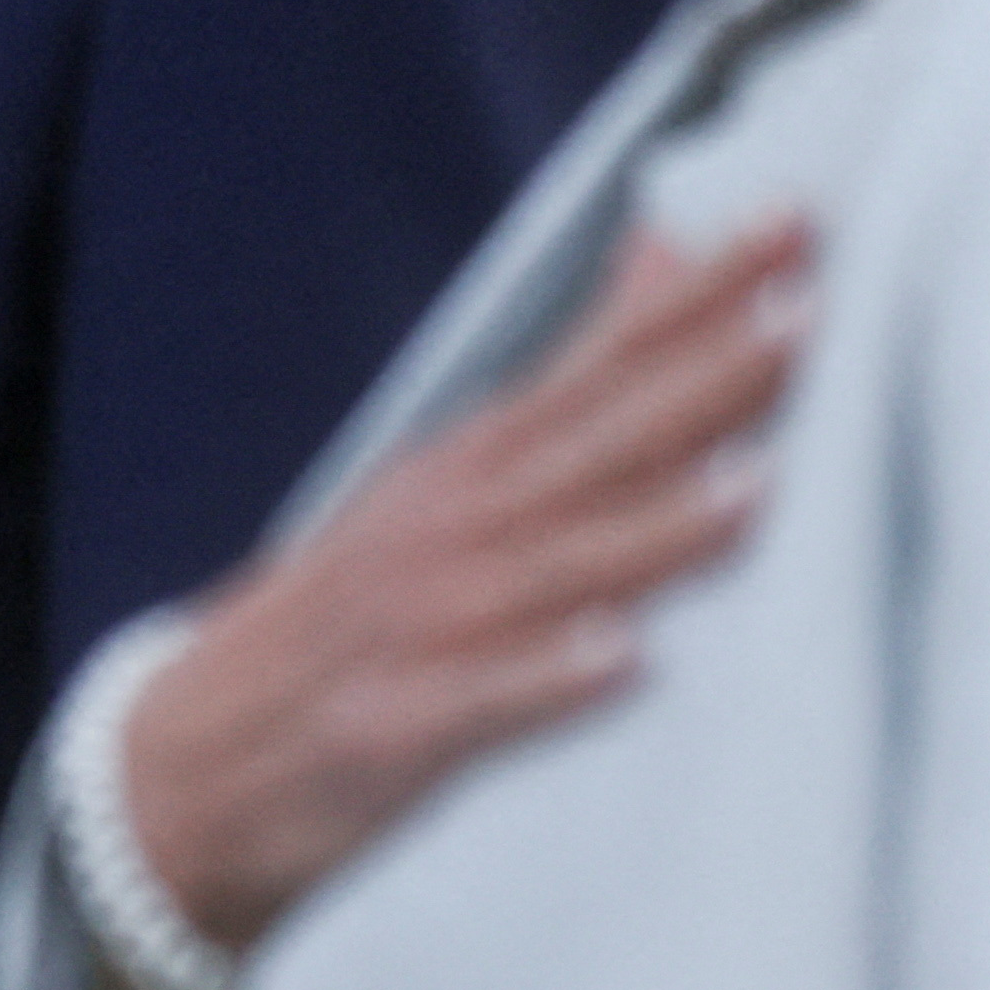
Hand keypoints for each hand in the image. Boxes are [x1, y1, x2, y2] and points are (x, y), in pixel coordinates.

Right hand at [124, 214, 812, 958]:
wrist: (186, 760)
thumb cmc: (353, 613)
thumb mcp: (455, 476)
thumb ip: (576, 375)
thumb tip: (667, 252)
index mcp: (472, 466)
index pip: (601, 363)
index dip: (696, 300)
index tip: (793, 229)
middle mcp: (448, 526)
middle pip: (589, 446)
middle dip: (697, 379)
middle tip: (802, 316)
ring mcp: (413, 624)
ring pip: (548, 566)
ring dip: (650, 527)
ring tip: (750, 491)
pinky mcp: (385, 729)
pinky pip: (474, 706)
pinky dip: (544, 679)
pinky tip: (623, 661)